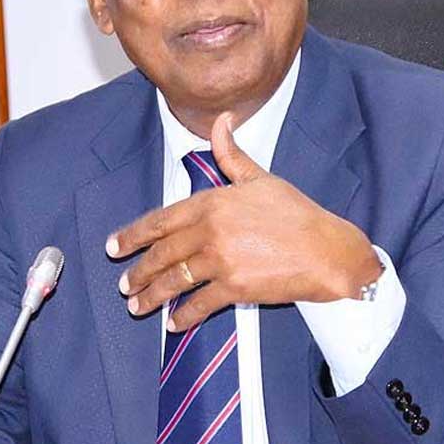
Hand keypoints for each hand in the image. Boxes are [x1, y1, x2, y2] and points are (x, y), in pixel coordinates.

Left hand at [107, 112, 380, 331]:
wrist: (329, 251)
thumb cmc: (297, 214)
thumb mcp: (260, 178)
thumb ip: (231, 153)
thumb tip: (222, 120)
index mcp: (211, 203)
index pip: (159, 221)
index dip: (132, 236)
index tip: (114, 248)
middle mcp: (210, 230)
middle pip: (161, 254)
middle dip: (138, 272)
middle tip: (124, 285)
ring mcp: (221, 260)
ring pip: (174, 281)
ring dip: (152, 297)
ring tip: (137, 306)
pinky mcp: (235, 287)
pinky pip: (200, 304)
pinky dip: (184, 316)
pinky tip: (174, 323)